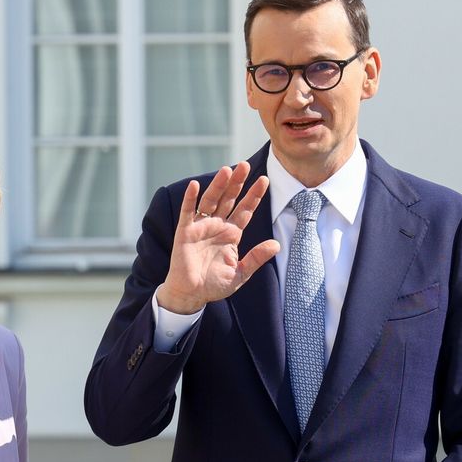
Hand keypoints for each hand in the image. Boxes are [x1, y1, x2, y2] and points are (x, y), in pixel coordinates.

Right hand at [157, 162, 278, 313]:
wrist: (191, 295)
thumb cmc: (214, 285)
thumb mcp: (240, 273)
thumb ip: (256, 258)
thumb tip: (276, 245)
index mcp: (231, 234)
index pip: (245, 210)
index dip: (254, 196)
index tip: (265, 180)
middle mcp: (217, 226)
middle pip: (229, 199)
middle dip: (237, 183)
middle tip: (246, 165)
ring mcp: (201, 227)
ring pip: (211, 201)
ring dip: (218, 185)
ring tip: (227, 170)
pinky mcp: (185, 232)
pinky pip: (188, 212)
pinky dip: (190, 199)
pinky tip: (195, 185)